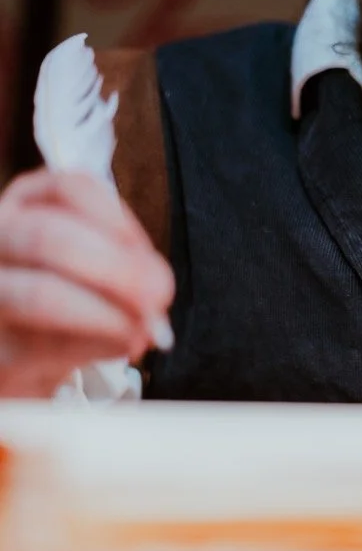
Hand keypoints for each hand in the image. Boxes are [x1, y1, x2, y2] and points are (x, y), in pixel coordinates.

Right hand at [0, 168, 174, 397]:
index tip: (148, 254)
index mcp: (23, 207)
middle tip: (158, 295)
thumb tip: (156, 285)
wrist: (16, 361)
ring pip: (41, 294)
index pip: (69, 189)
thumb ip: (122, 263)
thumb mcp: (90, 269)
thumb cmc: (59, 306)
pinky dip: (96, 345)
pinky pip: (44, 347)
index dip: (118, 221)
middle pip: (48, 237)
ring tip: (142, 328)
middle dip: (117, 268)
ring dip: (106, 313)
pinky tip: (122, 345)